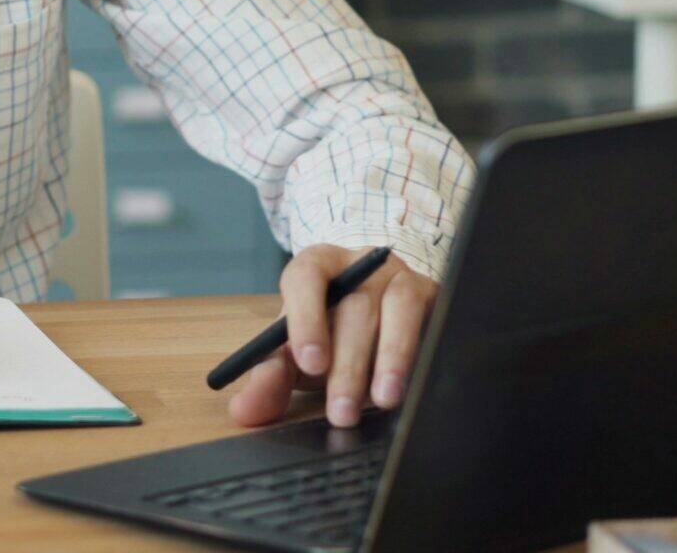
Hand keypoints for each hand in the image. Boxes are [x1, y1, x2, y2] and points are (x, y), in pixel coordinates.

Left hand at [227, 244, 436, 429]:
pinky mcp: (433, 297)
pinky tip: (416, 388)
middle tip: (341, 411)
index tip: (310, 363)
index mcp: (316, 265)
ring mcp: (400, 277)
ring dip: (391, 360)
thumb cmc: (330, 332)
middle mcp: (360, 264)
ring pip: (398, 311)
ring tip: (382, 401)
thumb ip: (270, 377)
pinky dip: (422, 356)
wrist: (379, 317)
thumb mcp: (297, 353)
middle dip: (347, 365)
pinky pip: (433, 322)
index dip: (307, 318)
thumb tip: (243, 412)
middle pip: (354, 306)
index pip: (306, 277)